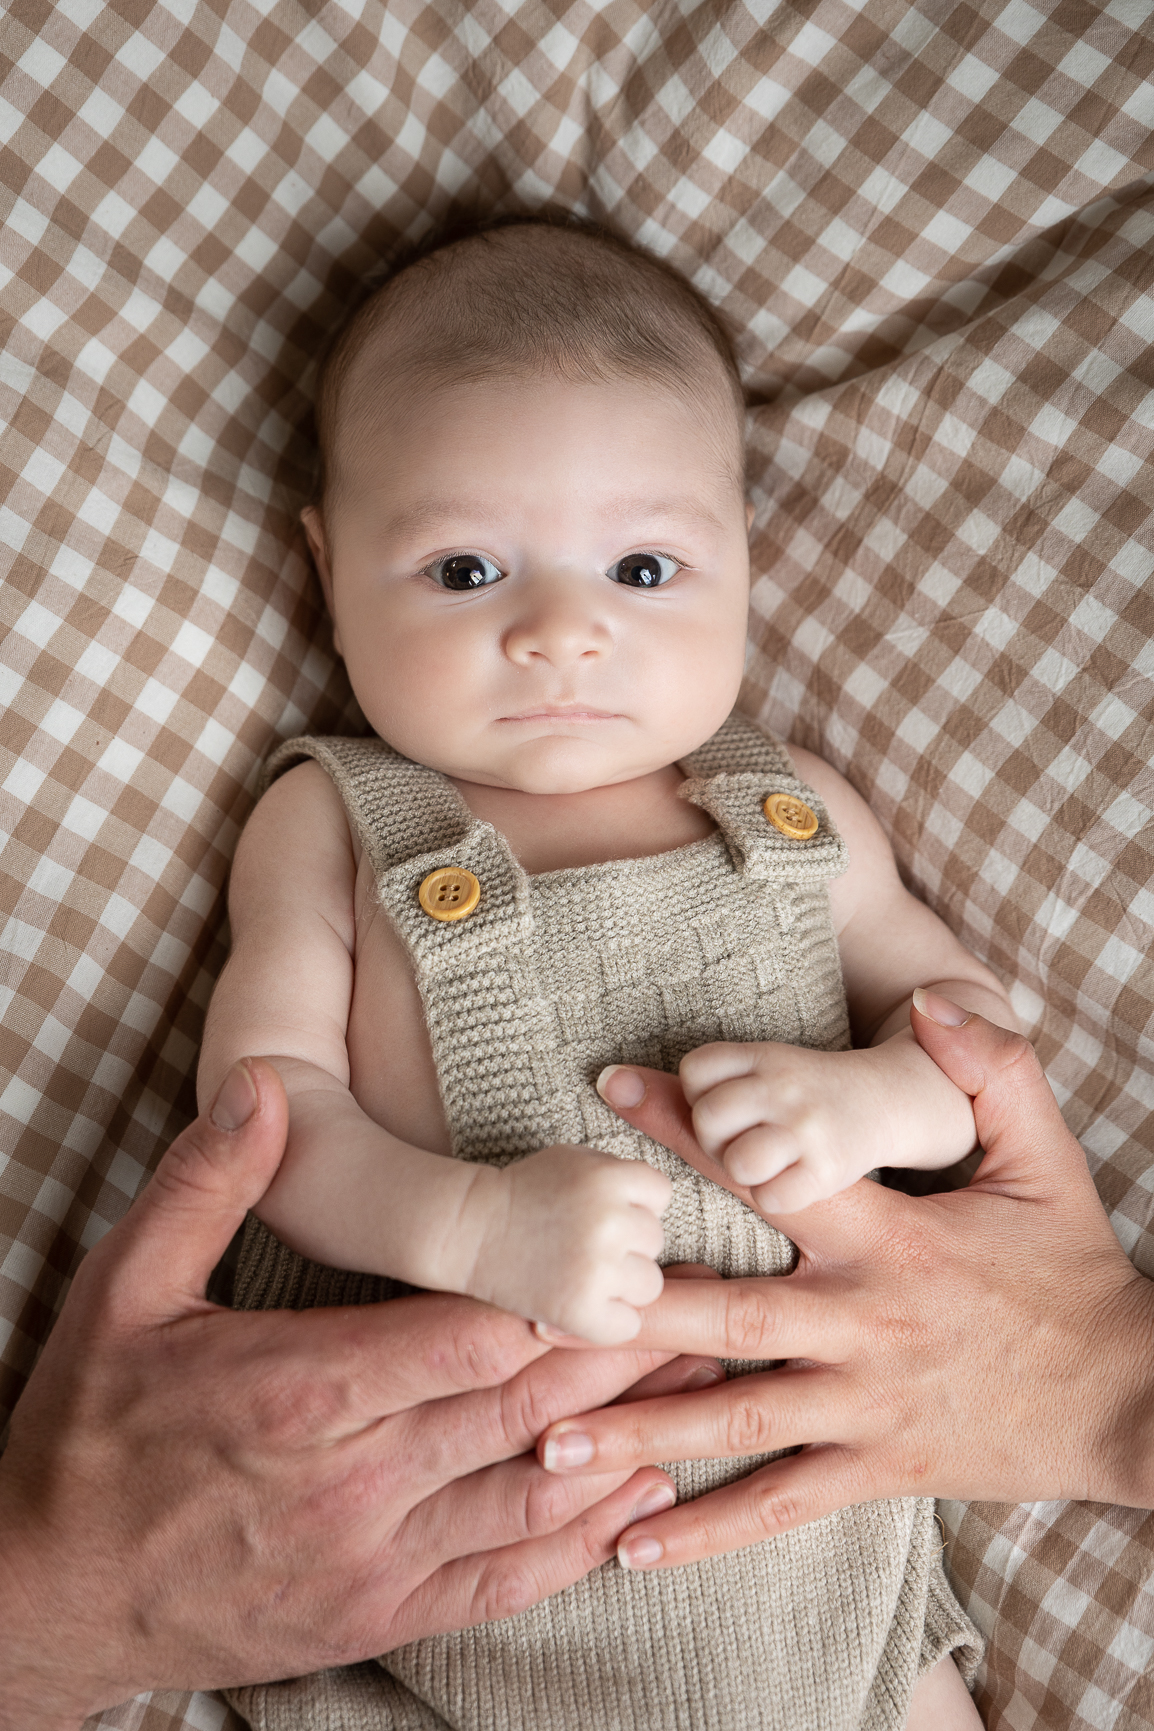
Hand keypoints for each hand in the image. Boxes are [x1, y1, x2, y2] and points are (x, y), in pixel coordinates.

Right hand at [0, 1061, 677, 1729]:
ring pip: (533, 1495)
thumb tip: (263, 1084)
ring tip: (700, 1389)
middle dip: (620, 1355)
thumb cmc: (92, 1430)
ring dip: (625, 1442)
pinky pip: (502, 1582)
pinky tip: (633, 1505)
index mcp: (306, 1390)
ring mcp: (376, 1559)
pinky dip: (578, 1544)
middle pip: (524, 1407)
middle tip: (703, 1307)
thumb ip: (204, 1183)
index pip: (473, 1335)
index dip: (565, 1296)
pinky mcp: (380, 1614)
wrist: (51, 1590)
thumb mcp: (124, 1288)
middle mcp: (358, 1480)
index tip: (634, 1252)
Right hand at [470, 1145, 671, 1345]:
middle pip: (655, 1241)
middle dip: (627, 1244)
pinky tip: (582, 1304)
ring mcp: (596, 1269)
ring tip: (585, 1273)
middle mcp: (608, 1221)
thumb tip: (669, 1206)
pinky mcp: (581, 1312)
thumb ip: (624, 1176)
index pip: (661, 1194)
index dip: (634, 1203)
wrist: (472, 1229)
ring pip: (650, 1286)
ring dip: (624, 1284)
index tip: (601, 1209)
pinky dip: (608, 1321)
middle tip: (584, 1243)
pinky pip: (628, 1326)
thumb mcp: (577, 1160)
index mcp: (609, 1178)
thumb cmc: (528, 1191)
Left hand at [539, 1003, 1153, 1570]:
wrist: (1127, 1396)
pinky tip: (632, 1551)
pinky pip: (780, 1505)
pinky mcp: (875, 1471)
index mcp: (888, 1238)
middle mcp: (860, 1321)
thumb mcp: (1044, 1158)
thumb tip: (934, 1003)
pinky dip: (706, 1533)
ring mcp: (863, 1405)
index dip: (689, 1130)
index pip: (771, 1175)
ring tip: (544, 1444)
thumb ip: (992, 1071)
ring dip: (636, 1432)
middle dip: (626, 1303)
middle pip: (723, 1312)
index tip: (612, 1090)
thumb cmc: (1074, 1272)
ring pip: (733, 1418)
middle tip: (532, 1306)